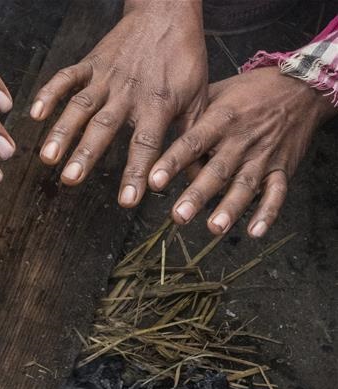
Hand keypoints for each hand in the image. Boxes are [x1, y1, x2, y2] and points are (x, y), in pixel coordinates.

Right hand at [30, 0, 206, 206]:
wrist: (168, 12)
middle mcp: (129, 92)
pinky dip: (50, 93)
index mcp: (158, 104)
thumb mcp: (199, 98)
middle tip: (70, 179)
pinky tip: (35, 114)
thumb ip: (193, 138)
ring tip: (47, 157)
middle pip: (105, 127)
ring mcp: (107, 77)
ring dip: (62, 132)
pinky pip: (67, 77)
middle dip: (86, 154)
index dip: (136, 172)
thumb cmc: (185, 59)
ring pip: (81, 106)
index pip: (146, 144)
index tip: (127, 200)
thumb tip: (200, 176)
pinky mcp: (91, 63)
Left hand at [149, 67, 337, 236]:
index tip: (154, 181)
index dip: (173, 162)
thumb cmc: (253, 90)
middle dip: (198, 195)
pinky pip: (277, 193)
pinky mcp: (282, 168)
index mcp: (222, 119)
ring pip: (245, 185)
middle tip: (178, 215)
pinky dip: (268, 213)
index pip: (193, 143)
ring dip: (229, 209)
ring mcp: (263, 156)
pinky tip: (255, 232)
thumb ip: (190, 113)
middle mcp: (241, 140)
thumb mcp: (218, 91)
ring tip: (214, 228)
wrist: (302, 87)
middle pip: (217, 171)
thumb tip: (157, 129)